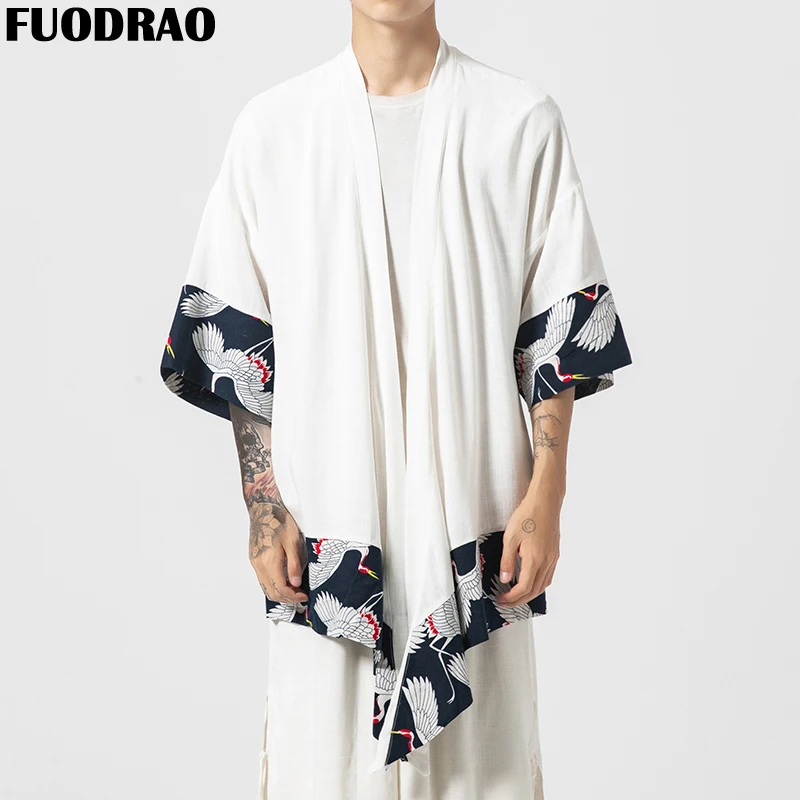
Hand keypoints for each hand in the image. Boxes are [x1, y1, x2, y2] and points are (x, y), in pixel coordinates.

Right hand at [249, 502, 307, 603]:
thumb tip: (296, 583)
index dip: (293, 596)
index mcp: (269, 561)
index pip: (280, 588)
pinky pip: (263, 580)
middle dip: (287, 599)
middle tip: (300, 597)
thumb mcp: (292, 541)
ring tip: (294, 591)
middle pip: (271, 592)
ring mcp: (255, 563)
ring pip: (266, 588)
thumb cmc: (278, 521)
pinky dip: (273, 585)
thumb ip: (294, 564)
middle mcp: (259, 565)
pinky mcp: (254, 559)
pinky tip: (284, 582)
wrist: (263, 510)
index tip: (304, 596)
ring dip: (280, 593)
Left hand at [496, 481, 561, 606]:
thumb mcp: (510, 538)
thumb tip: (504, 579)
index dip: (512, 598)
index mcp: (535, 560)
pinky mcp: (555, 554)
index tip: (501, 599)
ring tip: (516, 595)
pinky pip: (548, 576)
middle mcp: (547, 562)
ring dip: (530, 594)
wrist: (545, 502)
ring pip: (543, 585)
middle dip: (520, 600)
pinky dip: (539, 584)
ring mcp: (553, 558)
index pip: (523, 588)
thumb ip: (507, 561)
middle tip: (506, 602)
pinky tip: (530, 581)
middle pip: (535, 590)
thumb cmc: (528, 516)